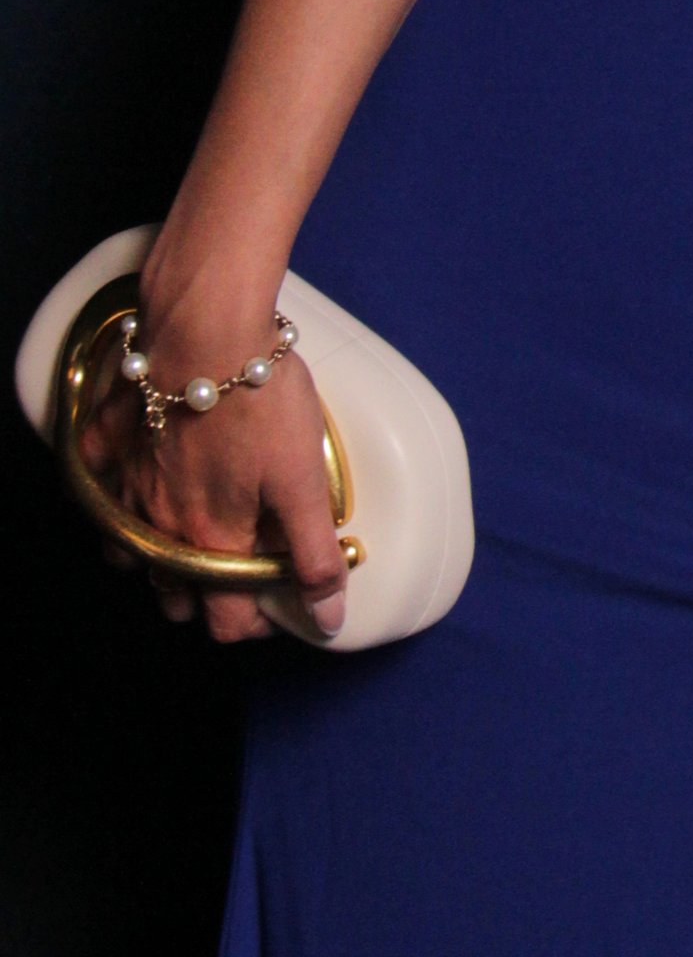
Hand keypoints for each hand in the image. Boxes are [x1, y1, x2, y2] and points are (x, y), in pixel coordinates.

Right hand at [84, 280, 350, 643]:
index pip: (226, 620)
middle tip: (240, 569)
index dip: (257, 625)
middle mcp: (159, 524)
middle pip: (173, 593)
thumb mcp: (303, 481)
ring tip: (192, 534)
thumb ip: (313, 552)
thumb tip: (328, 617)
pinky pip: (99, 481)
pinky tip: (139, 477)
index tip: (278, 606)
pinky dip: (115, 490)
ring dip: (157, 555)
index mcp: (211, 539)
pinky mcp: (110, 440)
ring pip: (130, 550)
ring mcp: (127, 483)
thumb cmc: (259, 402)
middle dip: (206, 595)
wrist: (207, 330)